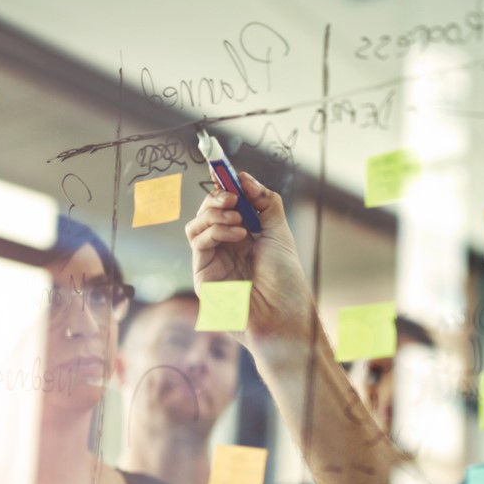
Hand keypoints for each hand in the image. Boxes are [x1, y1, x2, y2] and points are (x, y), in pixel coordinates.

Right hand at [184, 172, 314, 344]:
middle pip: (208, 211)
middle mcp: (227, 248)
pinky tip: (237, 234)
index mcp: (245, 237)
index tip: (223, 168)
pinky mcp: (203, 276)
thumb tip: (243, 177)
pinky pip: (198, 242)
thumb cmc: (286, 280)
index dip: (223, 186)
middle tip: (233, 196)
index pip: (227, 205)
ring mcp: (213, 262)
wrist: (284, 315)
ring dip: (215, 213)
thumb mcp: (279, 233)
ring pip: (197, 224)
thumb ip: (264, 203)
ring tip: (238, 218)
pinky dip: (215, 230)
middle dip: (218, 197)